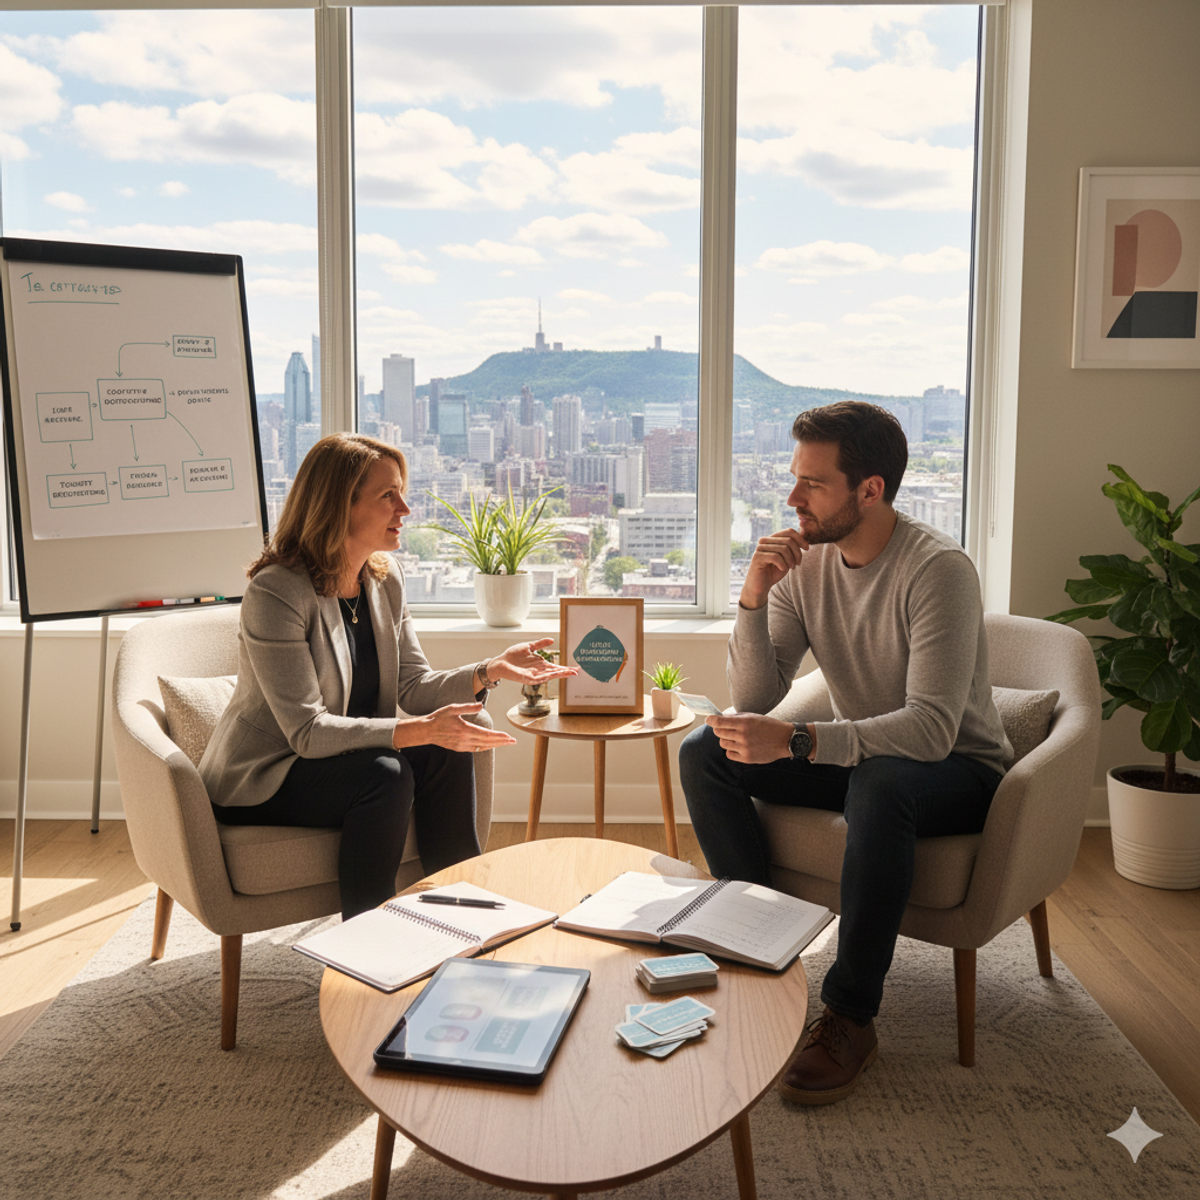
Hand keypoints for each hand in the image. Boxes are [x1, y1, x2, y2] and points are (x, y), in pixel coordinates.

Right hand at [393, 703, 517, 751]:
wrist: (426, 731)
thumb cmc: (439, 718)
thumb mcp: (453, 708)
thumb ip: (468, 707)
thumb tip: (481, 705)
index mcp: (465, 730)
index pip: (486, 735)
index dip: (499, 736)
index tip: (509, 737)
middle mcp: (465, 740)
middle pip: (487, 742)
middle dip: (501, 742)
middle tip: (513, 741)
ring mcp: (462, 746)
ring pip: (482, 747)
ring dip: (495, 745)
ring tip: (505, 743)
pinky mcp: (459, 748)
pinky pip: (475, 749)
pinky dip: (485, 747)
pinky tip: (490, 745)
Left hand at [486, 638, 578, 685]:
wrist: (501, 662)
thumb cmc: (513, 656)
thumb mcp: (529, 646)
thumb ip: (540, 644)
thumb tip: (552, 640)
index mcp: (540, 664)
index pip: (556, 667)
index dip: (565, 668)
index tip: (576, 668)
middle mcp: (539, 671)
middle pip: (555, 672)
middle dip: (565, 672)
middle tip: (576, 672)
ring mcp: (534, 676)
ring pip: (549, 676)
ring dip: (558, 674)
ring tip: (568, 673)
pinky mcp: (527, 678)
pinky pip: (538, 678)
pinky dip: (545, 677)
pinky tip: (552, 675)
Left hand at [705, 712, 792, 763]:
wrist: (785, 740)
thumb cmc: (768, 726)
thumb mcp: (753, 716)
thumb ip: (736, 718)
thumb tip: (719, 718)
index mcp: (744, 722)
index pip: (719, 722)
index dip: (711, 720)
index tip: (708, 719)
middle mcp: (743, 735)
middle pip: (718, 733)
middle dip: (719, 729)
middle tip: (725, 729)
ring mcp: (745, 747)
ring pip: (723, 743)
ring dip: (726, 740)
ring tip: (736, 738)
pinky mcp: (747, 758)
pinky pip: (729, 754)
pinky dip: (731, 750)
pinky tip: (739, 746)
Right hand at [740, 527, 808, 609]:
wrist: (760, 587)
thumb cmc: (774, 573)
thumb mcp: (787, 558)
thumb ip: (792, 547)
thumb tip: (804, 535)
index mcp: (771, 538)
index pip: (789, 531)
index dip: (800, 539)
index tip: (807, 548)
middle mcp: (764, 541)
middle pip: (788, 540)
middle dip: (797, 553)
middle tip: (798, 564)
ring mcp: (760, 548)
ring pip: (783, 549)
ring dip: (791, 560)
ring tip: (791, 568)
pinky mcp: (757, 557)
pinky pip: (776, 557)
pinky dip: (783, 564)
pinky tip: (782, 569)